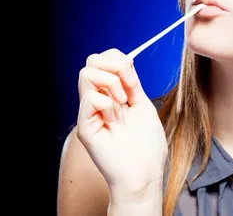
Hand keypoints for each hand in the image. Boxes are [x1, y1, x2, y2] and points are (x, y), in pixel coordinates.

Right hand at [76, 48, 167, 198]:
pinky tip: (114, 118)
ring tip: (123, 103)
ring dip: (110, 83)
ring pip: (85, 74)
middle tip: (129, 88)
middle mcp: (97, 101)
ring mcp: (89, 113)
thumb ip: (131, 82)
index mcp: (111, 95)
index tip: (134, 78)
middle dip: (114, 65)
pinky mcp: (85, 127)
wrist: (145, 173)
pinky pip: (88, 98)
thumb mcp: (142, 104)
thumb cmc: (147, 145)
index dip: (118, 59)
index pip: (103, 61)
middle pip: (91, 62)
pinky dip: (106, 102)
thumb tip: (125, 59)